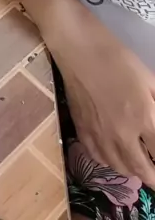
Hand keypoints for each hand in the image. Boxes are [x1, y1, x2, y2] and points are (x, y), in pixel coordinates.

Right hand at [47, 7, 154, 186]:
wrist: (77, 47)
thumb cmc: (116, 56)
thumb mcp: (149, 78)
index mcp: (144, 118)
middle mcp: (123, 135)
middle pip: (143, 171)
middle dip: (154, 176)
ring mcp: (100, 136)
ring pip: (121, 168)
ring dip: (134, 171)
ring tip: (139, 166)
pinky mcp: (81, 131)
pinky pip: (98, 159)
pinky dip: (110, 162)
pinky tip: (114, 155)